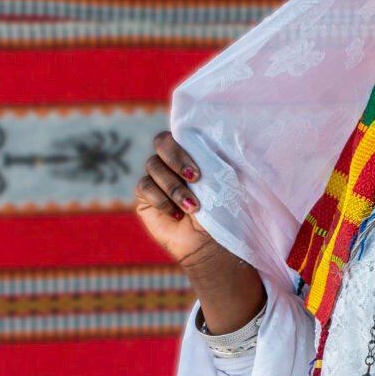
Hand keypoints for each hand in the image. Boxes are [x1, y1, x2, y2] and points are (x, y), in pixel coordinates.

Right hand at [135, 131, 265, 333]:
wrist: (212, 243)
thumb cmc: (224, 211)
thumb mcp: (226, 182)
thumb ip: (219, 158)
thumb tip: (230, 142)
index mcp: (192, 151)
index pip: (179, 132)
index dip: (183, 145)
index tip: (200, 168)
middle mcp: (171, 161)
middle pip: (161, 142)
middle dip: (177, 159)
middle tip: (196, 179)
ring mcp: (156, 177)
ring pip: (153, 167)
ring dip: (174, 188)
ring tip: (193, 207)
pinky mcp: (145, 197)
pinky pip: (144, 187)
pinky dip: (162, 200)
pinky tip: (178, 215)